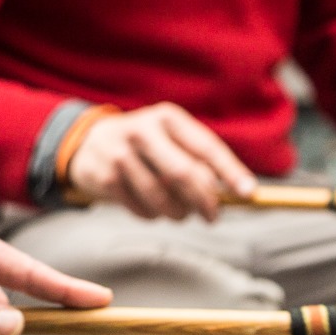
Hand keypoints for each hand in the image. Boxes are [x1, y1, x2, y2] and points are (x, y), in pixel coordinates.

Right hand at [65, 102, 255, 221]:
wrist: (87, 144)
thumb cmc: (145, 146)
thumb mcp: (170, 139)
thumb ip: (200, 160)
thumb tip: (241, 192)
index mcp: (167, 118)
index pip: (206, 146)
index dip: (230, 171)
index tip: (248, 193)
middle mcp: (143, 130)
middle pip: (184, 174)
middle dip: (204, 201)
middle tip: (212, 216)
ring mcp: (120, 153)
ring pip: (163, 198)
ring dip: (178, 213)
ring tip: (180, 213)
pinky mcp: (105, 177)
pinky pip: (141, 209)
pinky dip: (153, 216)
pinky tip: (152, 209)